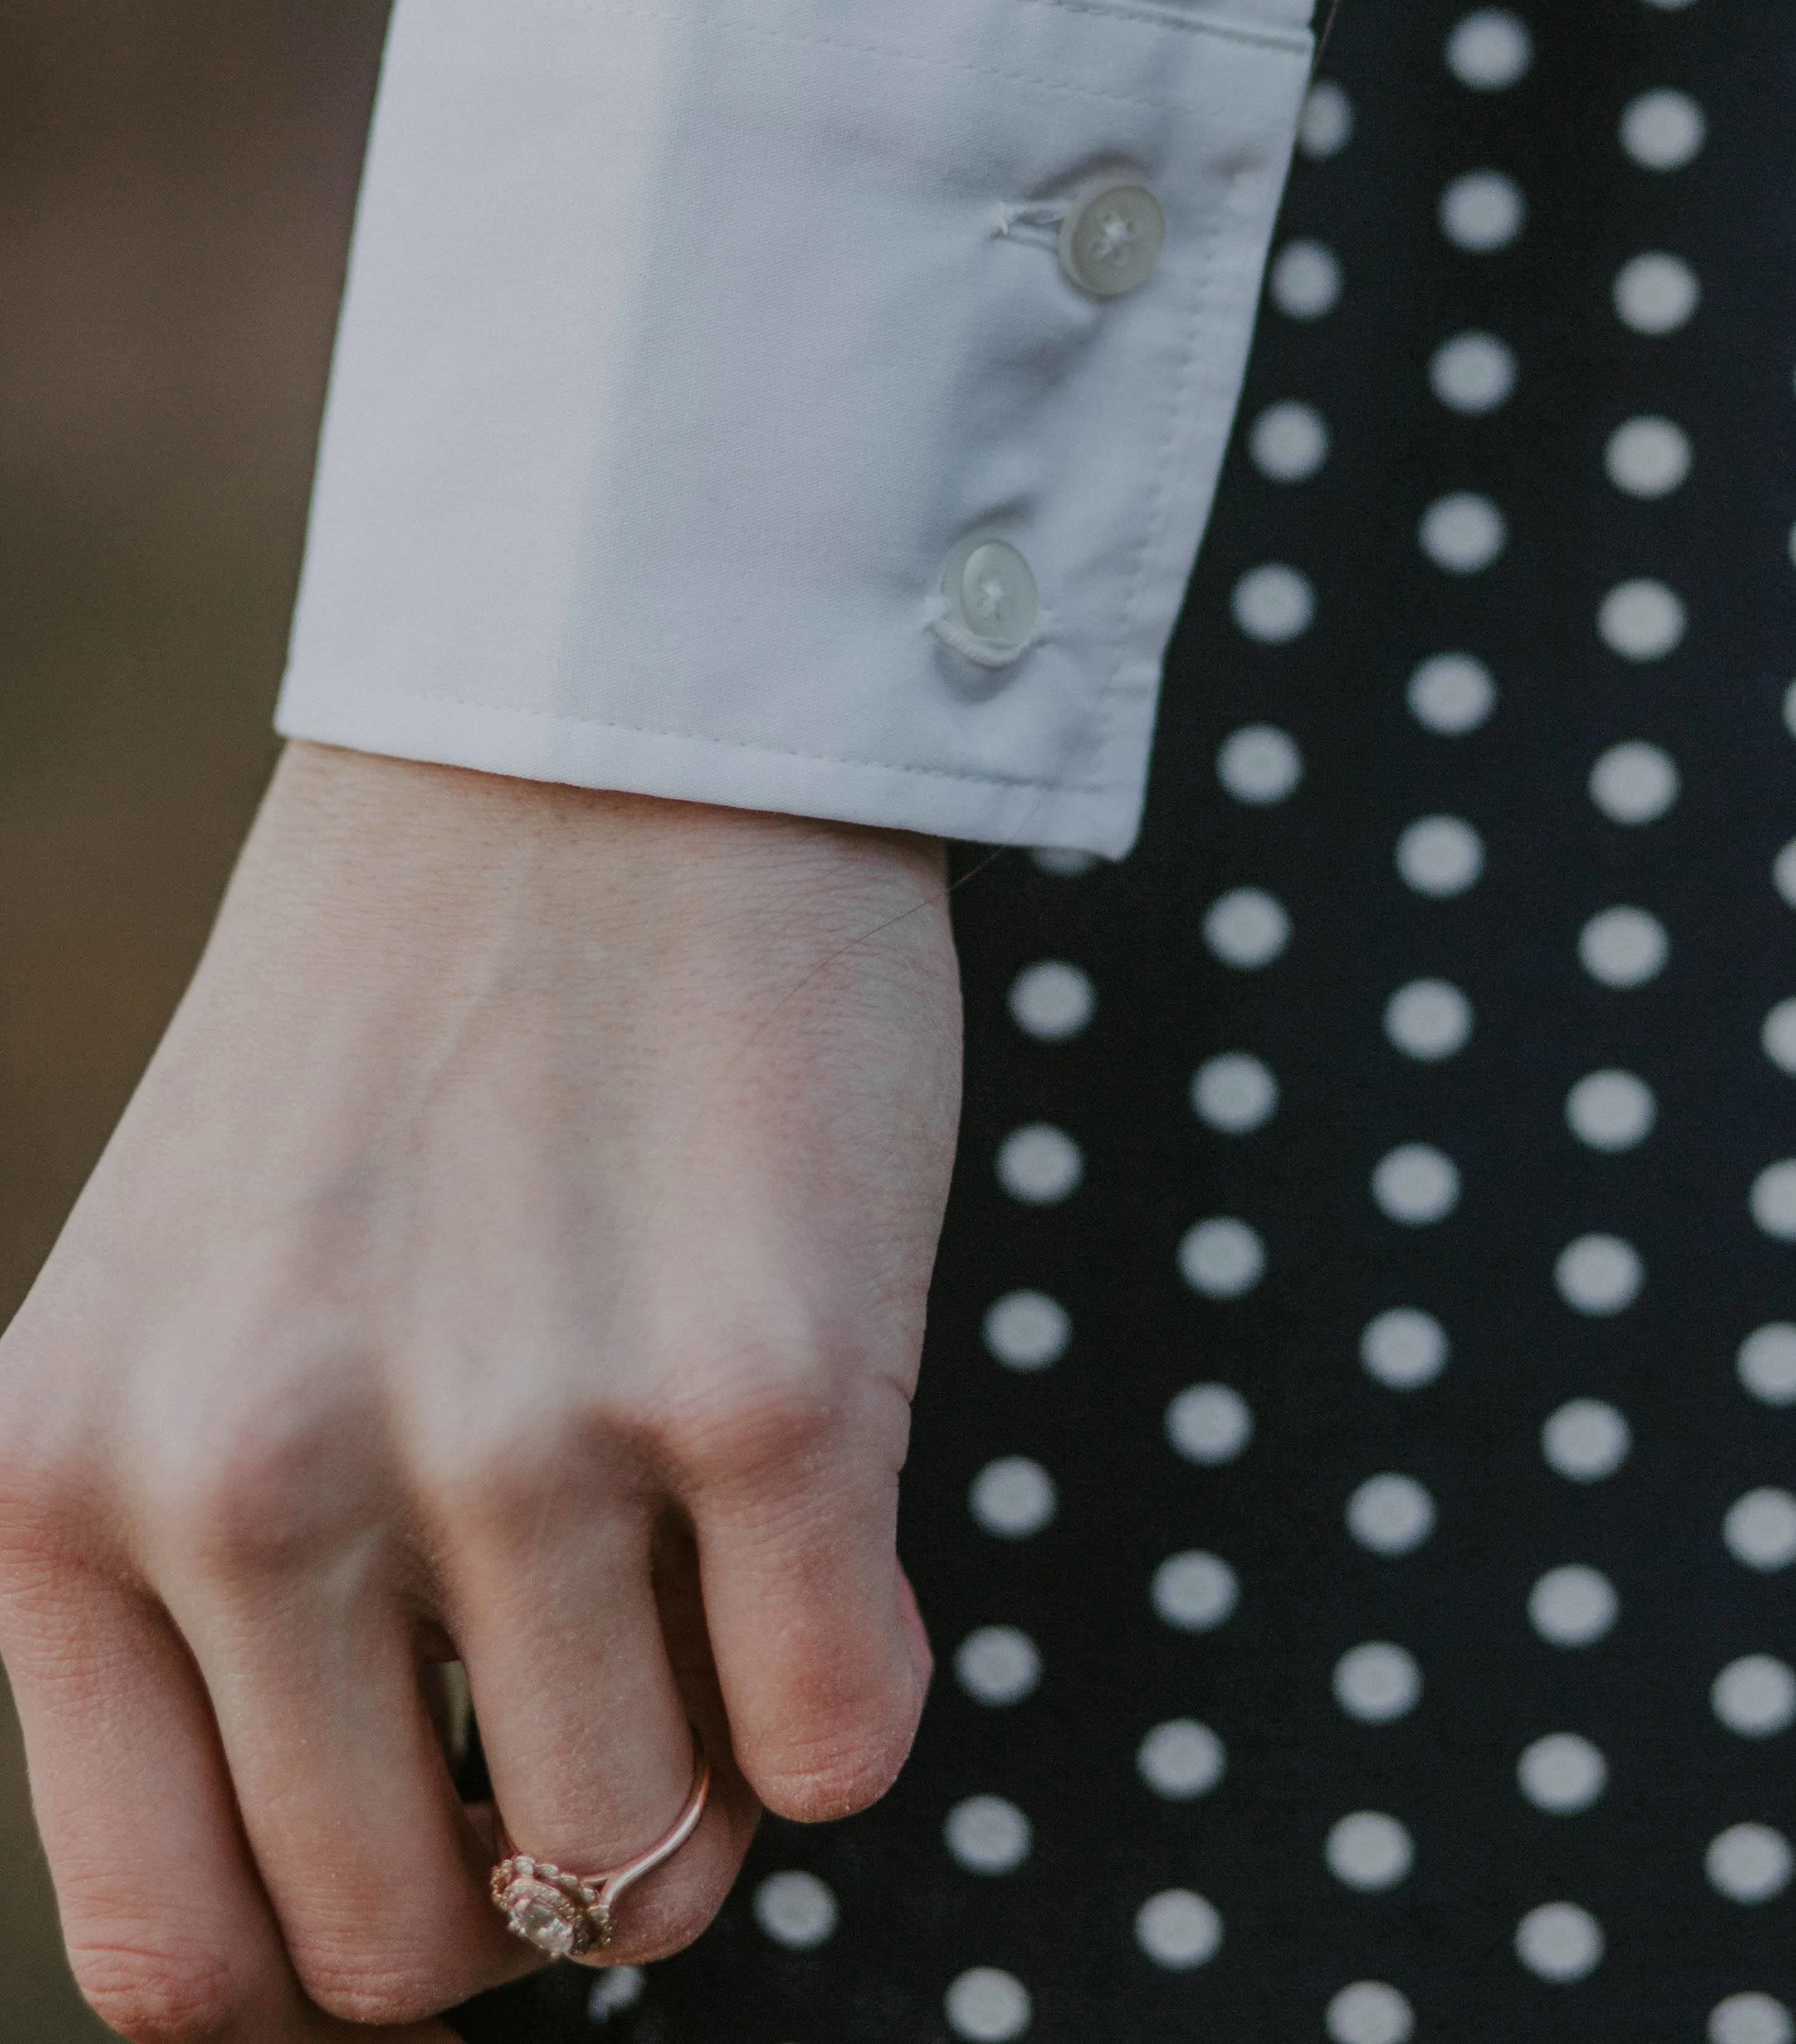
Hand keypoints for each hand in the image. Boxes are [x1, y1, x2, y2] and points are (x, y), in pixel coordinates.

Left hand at [0, 744, 958, 2036]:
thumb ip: (205, 1591)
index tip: (432, 1859)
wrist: (596, 740)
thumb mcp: (185, 1310)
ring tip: (712, 1605)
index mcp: (61, 1476)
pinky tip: (822, 1532)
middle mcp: (256, 1478)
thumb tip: (388, 1905)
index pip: (175, 1958)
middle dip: (529, 1891)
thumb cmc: (407, 1035)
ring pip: (643, 1863)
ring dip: (701, 1794)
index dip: (332, 1963)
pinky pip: (840, 1736)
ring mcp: (519, 1434)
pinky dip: (850, 1688)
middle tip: (597, 1734)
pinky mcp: (768, 1381)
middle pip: (414, 1948)